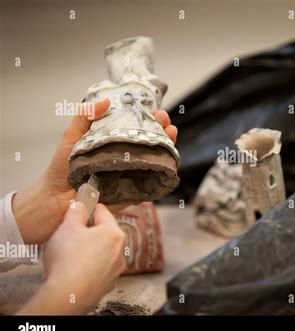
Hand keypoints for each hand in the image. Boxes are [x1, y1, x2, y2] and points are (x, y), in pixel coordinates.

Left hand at [12, 98, 177, 244]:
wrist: (56, 199)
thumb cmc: (61, 168)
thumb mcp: (71, 137)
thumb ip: (84, 116)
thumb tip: (105, 101)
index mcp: (113, 143)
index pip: (136, 128)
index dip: (148, 118)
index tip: (154, 110)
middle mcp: (125, 157)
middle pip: (151, 142)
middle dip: (162, 129)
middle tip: (165, 120)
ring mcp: (132, 175)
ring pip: (156, 160)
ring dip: (168, 146)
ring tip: (171, 133)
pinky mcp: (134, 192)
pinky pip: (153, 183)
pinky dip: (164, 173)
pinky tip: (169, 161)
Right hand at [17, 201, 126, 314]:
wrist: (66, 296)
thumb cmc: (68, 260)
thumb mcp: (67, 227)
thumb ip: (76, 212)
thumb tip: (80, 206)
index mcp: (114, 233)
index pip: (103, 212)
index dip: (89, 208)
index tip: (82, 206)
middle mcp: (120, 251)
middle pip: (104, 233)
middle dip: (88, 231)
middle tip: (70, 233)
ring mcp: (115, 270)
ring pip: (102, 252)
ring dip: (88, 250)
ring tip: (69, 254)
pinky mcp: (107, 284)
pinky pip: (97, 269)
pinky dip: (88, 267)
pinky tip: (73, 269)